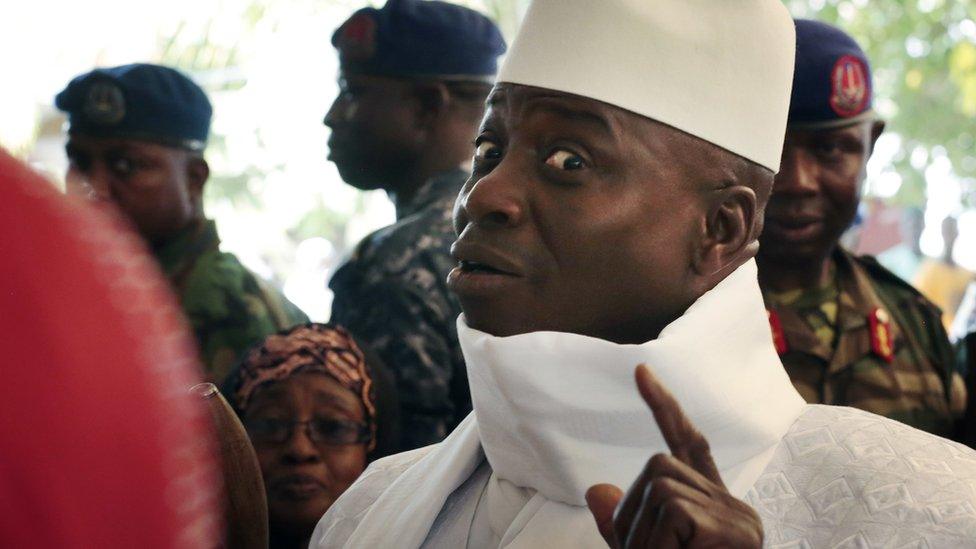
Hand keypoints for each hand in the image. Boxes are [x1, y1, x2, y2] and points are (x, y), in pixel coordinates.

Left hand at [585, 365, 762, 547]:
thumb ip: (621, 524)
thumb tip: (594, 491)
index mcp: (710, 505)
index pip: (689, 443)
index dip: (664, 407)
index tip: (640, 371)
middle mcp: (730, 505)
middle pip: (660, 465)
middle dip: (633, 511)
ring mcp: (737, 516)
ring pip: (661, 487)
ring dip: (643, 534)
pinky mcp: (735, 529)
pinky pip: (673, 511)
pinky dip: (657, 543)